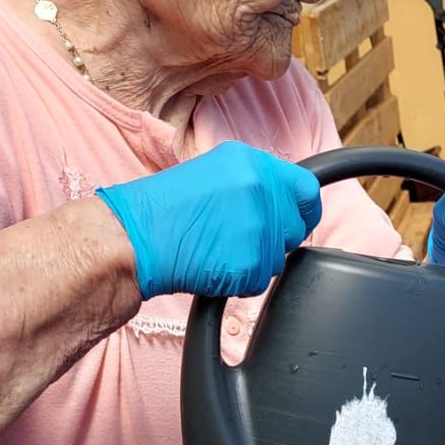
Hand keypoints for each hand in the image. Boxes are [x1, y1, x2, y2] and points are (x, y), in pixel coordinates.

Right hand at [96, 142, 321, 299]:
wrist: (135, 237)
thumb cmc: (166, 208)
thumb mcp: (215, 172)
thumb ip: (256, 183)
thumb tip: (286, 202)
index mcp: (253, 163)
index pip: (308, 190)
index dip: (303, 209)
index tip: (295, 218)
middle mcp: (260, 191)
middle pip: (296, 229)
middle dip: (275, 238)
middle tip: (236, 236)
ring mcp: (258, 229)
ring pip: (278, 258)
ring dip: (255, 260)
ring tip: (218, 247)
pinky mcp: (250, 264)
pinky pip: (260, 281)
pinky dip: (240, 280)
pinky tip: (213, 264)